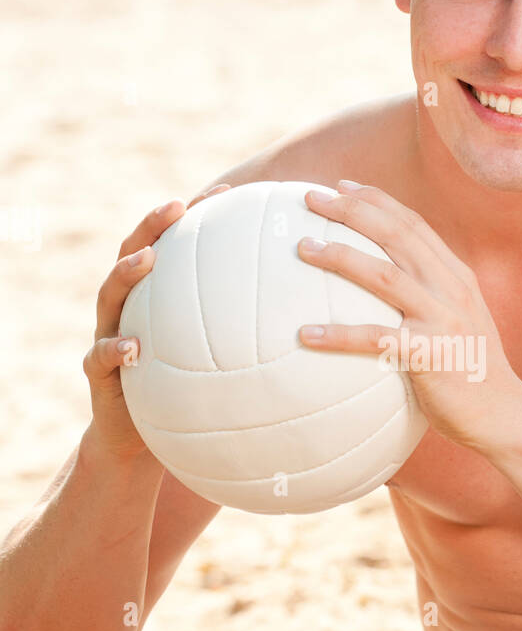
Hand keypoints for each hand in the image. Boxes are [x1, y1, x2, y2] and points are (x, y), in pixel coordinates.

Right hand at [82, 184, 230, 462]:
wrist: (138, 440)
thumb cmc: (188, 395)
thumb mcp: (221, 360)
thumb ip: (249, 333)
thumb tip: (313, 315)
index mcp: (157, 297)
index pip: (174, 244)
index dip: (196, 215)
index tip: (227, 189)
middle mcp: (128, 307)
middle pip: (134, 252)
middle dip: (153, 224)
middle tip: (177, 206)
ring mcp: (107, 334)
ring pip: (109, 295)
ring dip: (126, 273)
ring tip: (147, 260)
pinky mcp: (98, 373)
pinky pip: (100, 357)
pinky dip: (114, 349)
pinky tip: (133, 348)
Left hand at [296, 181, 520, 449]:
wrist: (505, 415)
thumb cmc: (471, 372)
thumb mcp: (457, 322)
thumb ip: (429, 299)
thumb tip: (382, 290)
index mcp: (456, 276)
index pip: (413, 224)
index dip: (376, 200)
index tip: (341, 187)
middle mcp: (451, 288)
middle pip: (396, 235)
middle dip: (351, 210)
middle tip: (310, 199)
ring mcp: (442, 319)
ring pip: (383, 275)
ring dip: (339, 256)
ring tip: (303, 248)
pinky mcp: (430, 355)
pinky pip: (375, 339)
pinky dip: (337, 335)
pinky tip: (305, 335)